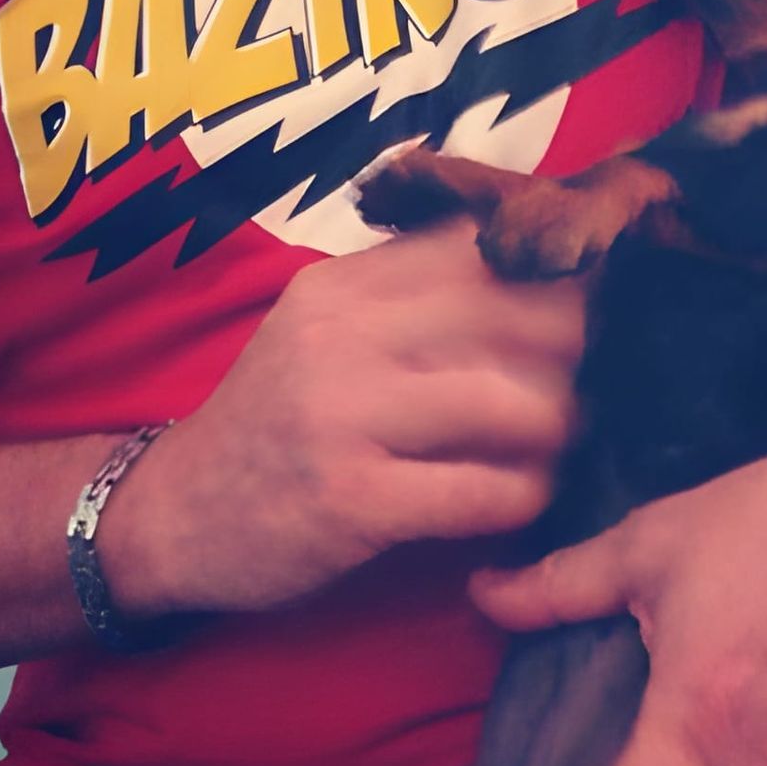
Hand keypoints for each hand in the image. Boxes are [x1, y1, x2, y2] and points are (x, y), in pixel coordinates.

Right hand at [107, 221, 586, 615]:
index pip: (480, 248)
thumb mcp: (321, 332)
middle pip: (511, 313)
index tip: (594, 305)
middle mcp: (340, 335)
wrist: (172, 517)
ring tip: (561, 445)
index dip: (554, 273)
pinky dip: (524, 497)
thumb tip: (536, 273)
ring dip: (559, 428)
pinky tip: (522, 501)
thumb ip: (406, 298)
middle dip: (576, 351)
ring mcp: (342, 417)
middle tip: (595, 383)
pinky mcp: (352, 500)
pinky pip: (481, 492)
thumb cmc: (275, 424)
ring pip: (507, 402)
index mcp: (341, 285)